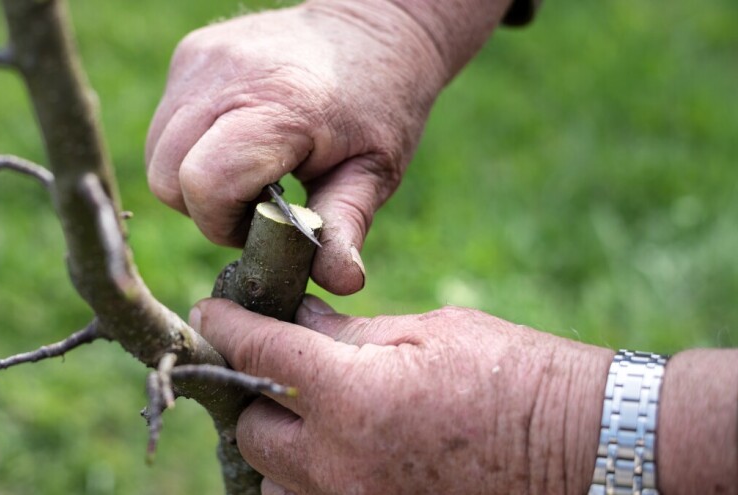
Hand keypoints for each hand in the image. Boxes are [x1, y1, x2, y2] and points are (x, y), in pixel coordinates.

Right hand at [146, 1, 455, 294]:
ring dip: (192, 178)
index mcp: (280, 107)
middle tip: (252, 203)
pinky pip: (166, 121)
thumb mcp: (376, 170)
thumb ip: (346, 226)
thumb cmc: (380, 102)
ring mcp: (202, 59)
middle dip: (203, 207)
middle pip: (166, 175)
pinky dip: (190, 146)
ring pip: (157, 151)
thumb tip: (340, 282)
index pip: (205, 183)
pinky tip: (236, 141)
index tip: (259, 224)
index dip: (223, 222)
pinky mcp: (191, 52)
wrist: (372, 24)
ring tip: (246, 172)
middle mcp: (228, 76)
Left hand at [190, 296, 612, 493]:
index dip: (226, 326)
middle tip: (274, 363)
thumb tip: (296, 320)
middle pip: (252, 429)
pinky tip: (333, 453)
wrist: (588, 446)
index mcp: (353, 395)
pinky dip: (307, 482)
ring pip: (274, 482)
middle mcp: (341, 464)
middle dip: (253, 390)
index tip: (212, 313)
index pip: (257, 352)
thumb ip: (350, 332)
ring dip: (278, 445)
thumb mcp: (429, 332)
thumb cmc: (516, 374)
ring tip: (305, 414)